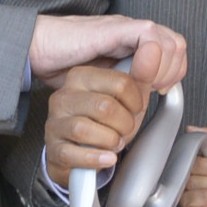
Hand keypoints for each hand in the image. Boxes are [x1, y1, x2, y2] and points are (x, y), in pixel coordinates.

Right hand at [28, 13, 187, 93]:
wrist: (39, 47)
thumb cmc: (66, 64)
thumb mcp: (106, 80)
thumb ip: (128, 82)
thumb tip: (148, 93)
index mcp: (134, 41)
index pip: (174, 50)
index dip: (174, 72)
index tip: (159, 92)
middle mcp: (133, 30)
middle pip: (176, 45)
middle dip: (172, 74)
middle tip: (151, 95)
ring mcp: (126, 26)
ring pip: (168, 42)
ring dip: (162, 71)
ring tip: (141, 92)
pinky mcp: (114, 28)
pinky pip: (150, 37)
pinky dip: (151, 60)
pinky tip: (134, 81)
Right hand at [41, 63, 147, 181]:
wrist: (83, 153)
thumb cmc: (104, 123)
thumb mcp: (126, 99)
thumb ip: (141, 75)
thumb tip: (153, 48)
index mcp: (81, 76)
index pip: (120, 82)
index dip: (136, 102)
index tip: (134, 110)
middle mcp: (64, 96)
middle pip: (105, 107)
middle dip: (124, 124)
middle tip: (125, 129)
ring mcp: (55, 122)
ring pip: (85, 129)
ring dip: (110, 141)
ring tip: (114, 143)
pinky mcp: (53, 148)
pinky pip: (74, 154)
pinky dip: (96, 159)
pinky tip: (106, 157)